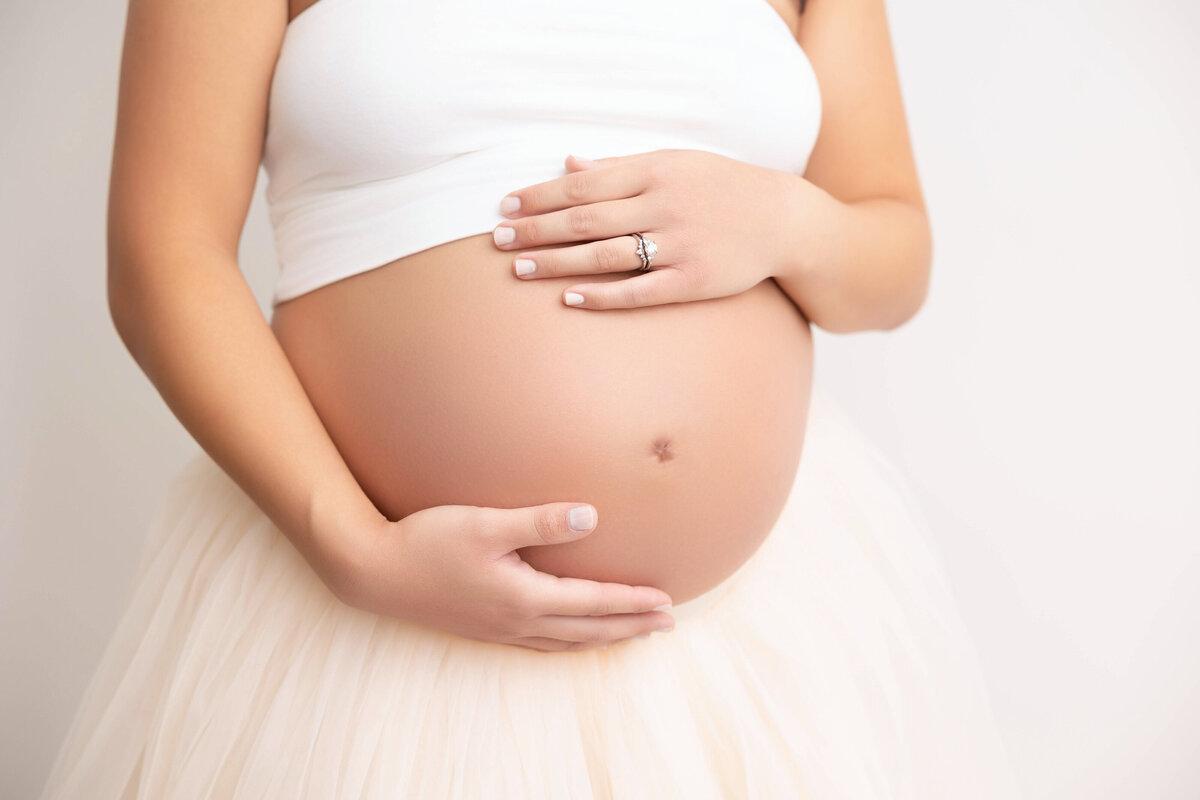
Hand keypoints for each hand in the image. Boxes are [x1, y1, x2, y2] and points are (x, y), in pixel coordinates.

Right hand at [332, 502, 675, 651]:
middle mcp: (517, 622)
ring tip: (631, 634)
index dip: (632, 602)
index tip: (666, 601)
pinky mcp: (483, 629)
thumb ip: (540, 521)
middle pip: (588, 630)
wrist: (373, 571)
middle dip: (630, 626)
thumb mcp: (485, 524)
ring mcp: (499, 630)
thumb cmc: (427, 542)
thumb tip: (591, 517)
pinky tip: (571, 637)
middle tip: (667, 624)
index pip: (593, 602)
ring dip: (604, 638)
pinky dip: (570, 642)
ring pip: (566, 642)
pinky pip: (542, 644)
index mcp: (524, 598)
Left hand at [491, 149, 797, 308]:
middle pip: (586, 220)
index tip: (505, 206)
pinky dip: (602, 295)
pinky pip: (639, 291)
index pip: (584, 185)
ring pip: (605, 255)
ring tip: (519, 269)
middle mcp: (663, 206)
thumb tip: (570, 165)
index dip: (541, 196)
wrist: (783, 219)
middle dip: (537, 230)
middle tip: (497, 241)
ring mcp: (679, 245)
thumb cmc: (722, 188)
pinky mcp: (693, 281)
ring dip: (557, 263)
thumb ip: (621, 167)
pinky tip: (569, 299)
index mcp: (655, 172)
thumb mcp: (676, 163)